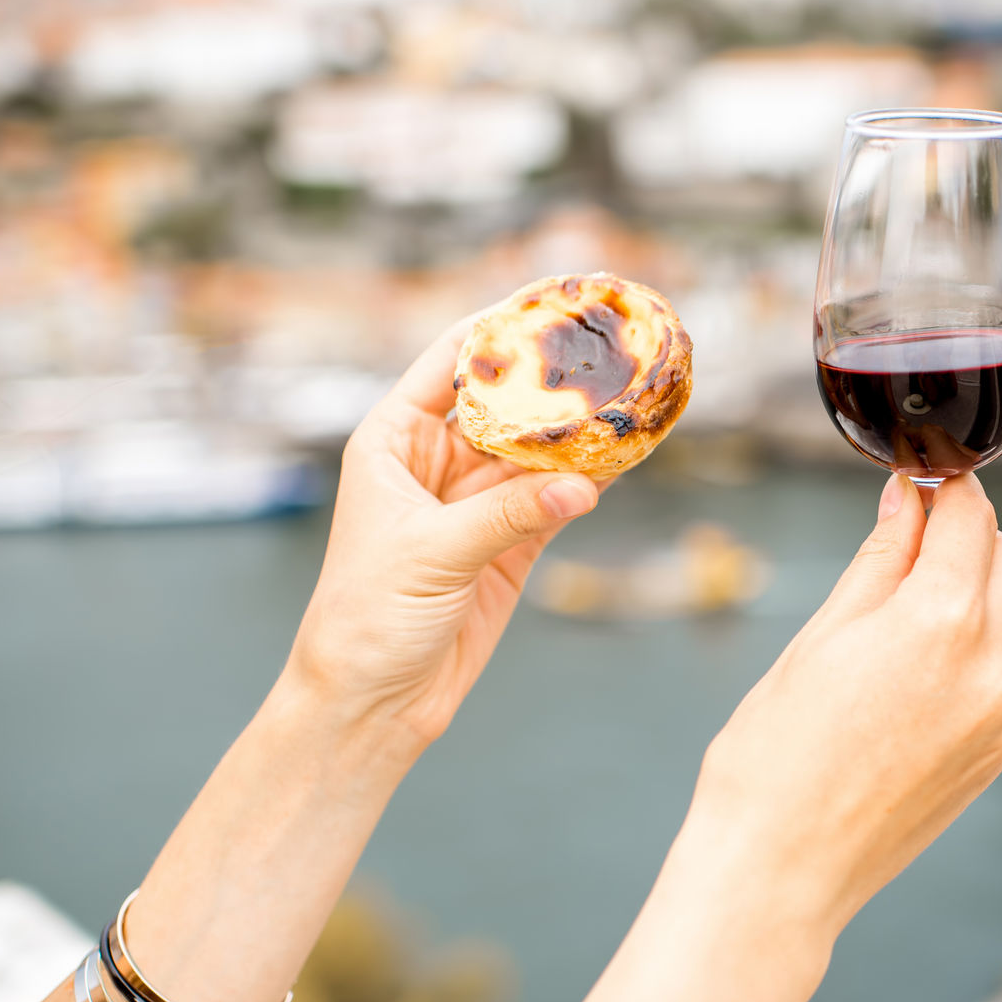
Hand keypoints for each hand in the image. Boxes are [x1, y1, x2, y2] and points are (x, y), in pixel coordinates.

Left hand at [283, 316, 602, 744]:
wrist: (372, 704)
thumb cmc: (365, 620)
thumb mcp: (430, 556)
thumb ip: (507, 516)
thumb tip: (581, 487)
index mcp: (392, 440)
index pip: (451, 361)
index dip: (501, 328)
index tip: (551, 297)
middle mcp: (436, 460)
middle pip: (507, 399)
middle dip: (555, 374)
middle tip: (611, 341)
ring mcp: (478, 501)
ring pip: (541, 447)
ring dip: (584, 426)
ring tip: (636, 390)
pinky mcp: (512, 543)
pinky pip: (561, 496)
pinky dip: (595, 476)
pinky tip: (632, 451)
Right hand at [692, 471, 1001, 927]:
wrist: (782, 868)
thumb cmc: (776, 756)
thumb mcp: (820, 638)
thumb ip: (880, 559)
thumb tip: (907, 494)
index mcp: (937, 619)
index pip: (970, 515)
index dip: (942, 485)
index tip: (916, 479)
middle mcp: (991, 660)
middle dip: (965, 532)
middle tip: (911, 536)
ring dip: (999, 580)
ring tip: (937, 592)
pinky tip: (998, 628)